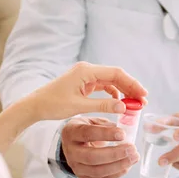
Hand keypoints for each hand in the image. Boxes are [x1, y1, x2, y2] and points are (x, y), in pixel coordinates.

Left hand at [29, 62, 147, 120]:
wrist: (35, 106)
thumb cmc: (53, 105)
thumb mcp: (79, 106)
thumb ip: (103, 105)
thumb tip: (124, 107)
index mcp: (86, 71)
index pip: (116, 73)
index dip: (132, 84)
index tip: (143, 95)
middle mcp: (87, 70)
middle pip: (115, 76)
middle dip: (130, 88)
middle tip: (143, 101)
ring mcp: (85, 76)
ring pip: (110, 81)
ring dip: (123, 91)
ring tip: (134, 103)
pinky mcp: (83, 83)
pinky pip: (103, 86)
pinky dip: (113, 93)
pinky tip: (119, 102)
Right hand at [62, 117, 138, 177]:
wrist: (73, 144)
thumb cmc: (86, 129)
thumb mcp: (92, 120)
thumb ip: (107, 122)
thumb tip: (126, 123)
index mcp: (71, 132)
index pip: (87, 133)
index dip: (106, 134)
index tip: (123, 134)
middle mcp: (70, 151)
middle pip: (91, 157)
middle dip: (115, 154)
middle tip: (132, 148)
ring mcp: (75, 166)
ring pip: (97, 171)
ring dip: (119, 165)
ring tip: (134, 157)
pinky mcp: (83, 177)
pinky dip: (117, 173)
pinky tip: (127, 166)